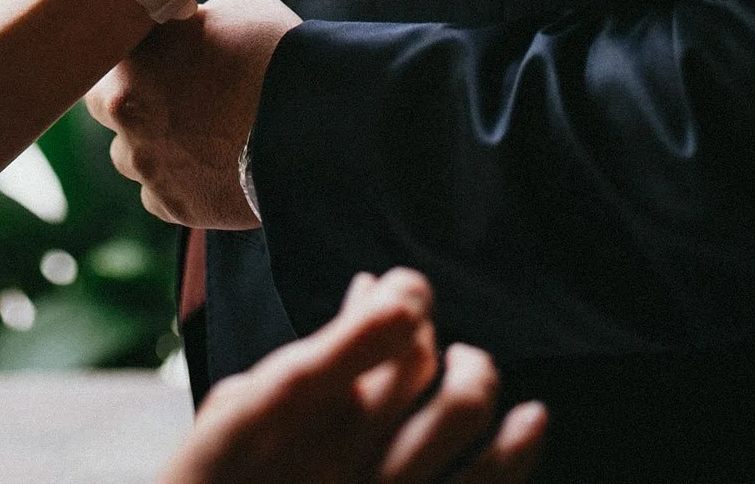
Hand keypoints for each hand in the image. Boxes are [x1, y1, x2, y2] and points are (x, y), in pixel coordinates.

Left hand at [92, 0, 298, 227]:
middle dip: (131, 97)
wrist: (307, 124)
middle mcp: (126, 106)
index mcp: (137, 51)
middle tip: (171, 92)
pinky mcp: (169, 203)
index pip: (112, 44)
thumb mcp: (242, 2)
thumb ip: (206, 9)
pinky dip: (177, 182)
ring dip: (152, 144)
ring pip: (129, 155)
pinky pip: (157, 194)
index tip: (161, 46)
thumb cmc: (275, 53)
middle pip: (105, 103)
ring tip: (198, 133)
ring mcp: (144, 159)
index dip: (138, 46)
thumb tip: (202, 16)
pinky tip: (210, 165)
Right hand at [162, 268, 548, 483]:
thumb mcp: (238, 408)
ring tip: (468, 367)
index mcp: (293, 406)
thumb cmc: (223, 480)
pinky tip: (531, 419)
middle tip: (419, 329)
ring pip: (461, 410)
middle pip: (421, 360)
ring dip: (475, 373)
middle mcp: (348, 448)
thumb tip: (370, 290)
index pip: (371, 328)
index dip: (402, 296)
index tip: (402, 289)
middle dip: (427, 327)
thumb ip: (304, 357)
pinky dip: (515, 449)